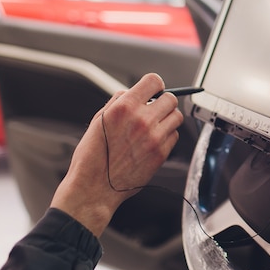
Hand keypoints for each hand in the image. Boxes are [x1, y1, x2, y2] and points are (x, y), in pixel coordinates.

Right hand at [50, 73, 183, 236]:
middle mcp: (142, 120)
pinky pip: (174, 136)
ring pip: (176, 117)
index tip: (154, 91)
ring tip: (155, 126)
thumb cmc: (92, 157)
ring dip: (167, 119)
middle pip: (171, 99)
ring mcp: (154, 138)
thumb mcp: (99, 120)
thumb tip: (133, 93)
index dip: (155, 85)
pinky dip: (167, 136)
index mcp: (124, 108)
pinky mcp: (161, 154)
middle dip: (163, 102)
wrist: (94, 188)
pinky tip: (152, 142)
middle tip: (155, 110)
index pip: (154, 81)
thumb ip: (119, 102)